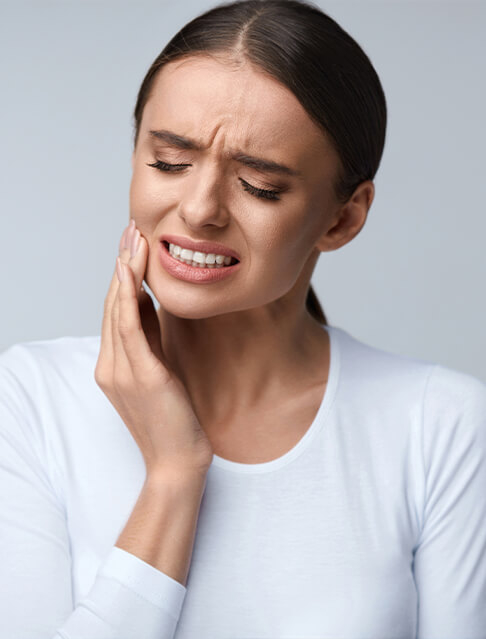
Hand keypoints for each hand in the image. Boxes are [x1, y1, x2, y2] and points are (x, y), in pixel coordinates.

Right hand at [94, 219, 213, 478]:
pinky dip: (127, 295)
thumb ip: (151, 341)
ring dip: (125, 269)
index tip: (134, 244)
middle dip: (123, 263)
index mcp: (115, 364)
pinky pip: (129, 327)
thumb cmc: (173, 419)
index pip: (116, 311)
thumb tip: (152, 306)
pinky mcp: (142, 376)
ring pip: (117, 309)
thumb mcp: (159, 371)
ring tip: (134, 237)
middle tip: (132, 229)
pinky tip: (130, 269)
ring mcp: (122, 370)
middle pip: (113, 303)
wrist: (178, 462)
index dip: (124, 275)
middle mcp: (110, 364)